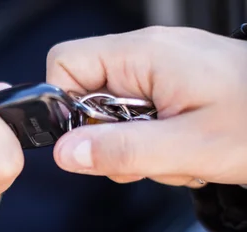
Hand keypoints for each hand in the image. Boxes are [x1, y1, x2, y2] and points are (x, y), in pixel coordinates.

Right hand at [46, 26, 246, 187]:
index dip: (64, 104)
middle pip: (86, 94)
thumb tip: (66, 153)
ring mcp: (162, 71)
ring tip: (173, 155)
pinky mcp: (173, 87)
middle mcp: (148, 56)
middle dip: (108, 137)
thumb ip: (121, 150)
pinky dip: (153, 143)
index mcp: (144, 56)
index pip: (65, 63)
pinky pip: (139, 117)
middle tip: (143, 156)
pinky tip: (182, 150)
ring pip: (112, 113)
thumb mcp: (187, 147)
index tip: (87, 139)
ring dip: (134, 146)